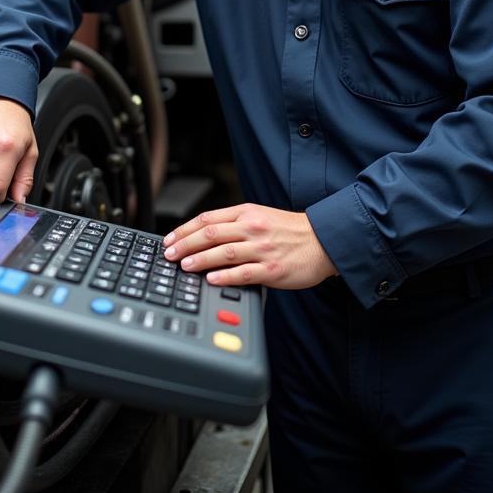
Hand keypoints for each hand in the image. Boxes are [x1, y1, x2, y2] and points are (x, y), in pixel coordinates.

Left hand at [162, 204, 336, 289]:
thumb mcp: (260, 216)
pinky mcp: (272, 269)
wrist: (323, 241)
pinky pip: (243, 273)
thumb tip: (203, 236)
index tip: (169, 240)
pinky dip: (225, 276)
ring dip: (200, 259)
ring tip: (184, 266)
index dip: (184, 230)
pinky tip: (211, 279)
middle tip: (169, 254)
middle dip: (185, 244)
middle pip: (210, 234)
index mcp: (246, 212)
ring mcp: (262, 249)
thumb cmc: (289, 231)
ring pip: (223, 252)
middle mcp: (252, 228)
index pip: (207, 219)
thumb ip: (234, 223)